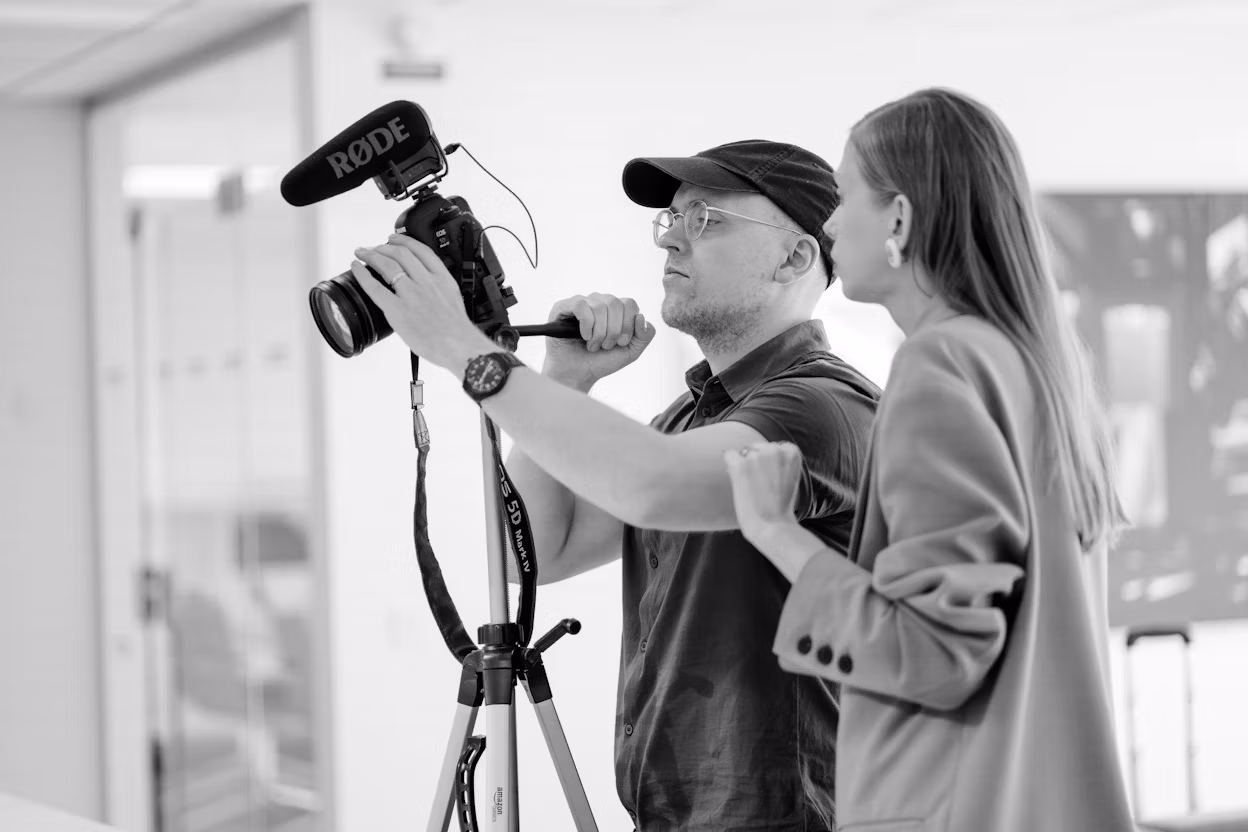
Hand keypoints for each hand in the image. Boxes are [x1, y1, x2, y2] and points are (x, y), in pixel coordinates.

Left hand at [351, 234, 496, 374]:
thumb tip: (424, 285)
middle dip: (384, 246)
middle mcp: (426, 282)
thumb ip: (438, 287)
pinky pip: (375, 287)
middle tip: (374, 247)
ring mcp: (411, 295)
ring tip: (363, 253)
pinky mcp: (398, 309)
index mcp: (442, 278)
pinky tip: (356, 268)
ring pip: (388, 265)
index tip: (394, 239)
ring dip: (372, 255)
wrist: (459, 346)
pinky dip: (363, 274)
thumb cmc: (457, 330)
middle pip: (402, 254)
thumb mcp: (453, 298)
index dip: (404, 241)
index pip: (421, 250)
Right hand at [543, 293, 655, 388]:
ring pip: (600, 306)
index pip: (630, 304)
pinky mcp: (563, 307)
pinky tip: (584, 336)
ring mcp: (582, 303)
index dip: (628, 325)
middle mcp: (599, 301)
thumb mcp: (630, 352)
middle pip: (615, 304)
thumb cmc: (601, 361)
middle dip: (613, 331)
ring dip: (599, 332)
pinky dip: (586, 325)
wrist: (578, 374)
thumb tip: (641, 316)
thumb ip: (644, 336)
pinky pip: (581, 306)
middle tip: (605, 346)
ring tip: (593, 345)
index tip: (620, 343)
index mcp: (616, 309)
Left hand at [723, 441, 803, 542]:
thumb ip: (777, 461)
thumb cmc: (780, 507)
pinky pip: (729, 456)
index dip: (768, 463)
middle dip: (754, 464)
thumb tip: (748, 450)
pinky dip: (730, 469)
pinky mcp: (740, 465)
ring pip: (742, 453)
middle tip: (760, 487)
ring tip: (752, 489)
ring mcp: (757, 456)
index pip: (773, 447)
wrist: (773, 526)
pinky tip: (739, 484)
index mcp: (791, 451)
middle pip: (756, 448)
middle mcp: (774, 449)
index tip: (772, 480)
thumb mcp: (788, 478)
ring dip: (743, 468)